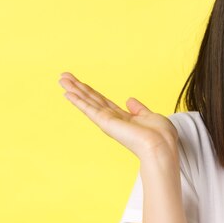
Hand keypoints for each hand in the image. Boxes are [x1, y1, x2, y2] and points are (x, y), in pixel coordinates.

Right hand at [58, 72, 178, 158]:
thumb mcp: (150, 116)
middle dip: (78, 88)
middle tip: (63, 76)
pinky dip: (78, 100)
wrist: (161, 146)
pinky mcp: (106, 122)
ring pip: (87, 102)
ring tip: (61, 79)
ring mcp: (108, 121)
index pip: (103, 101)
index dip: (91, 92)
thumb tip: (129, 100)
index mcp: (123, 118)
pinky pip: (89, 109)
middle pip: (91, 99)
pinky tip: (67, 93)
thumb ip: (139, 109)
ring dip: (74, 90)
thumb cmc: (160, 135)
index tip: (80, 83)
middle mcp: (112, 119)